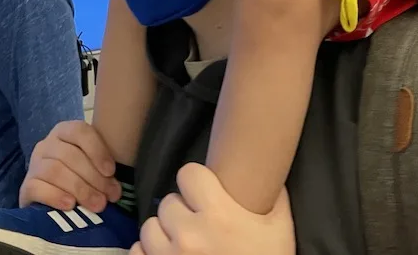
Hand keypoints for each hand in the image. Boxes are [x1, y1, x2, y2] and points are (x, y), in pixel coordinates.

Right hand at [18, 120, 120, 212]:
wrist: (49, 197)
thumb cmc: (78, 176)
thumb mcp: (91, 165)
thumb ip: (102, 168)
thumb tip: (116, 187)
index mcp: (65, 131)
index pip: (80, 131)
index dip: (97, 150)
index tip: (111, 171)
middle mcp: (47, 144)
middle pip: (69, 155)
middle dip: (93, 177)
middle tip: (109, 196)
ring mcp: (34, 165)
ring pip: (55, 171)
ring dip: (80, 188)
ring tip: (97, 205)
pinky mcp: (25, 187)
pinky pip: (38, 188)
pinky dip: (56, 196)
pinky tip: (70, 205)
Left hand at [132, 163, 295, 254]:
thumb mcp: (279, 229)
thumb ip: (273, 197)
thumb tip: (268, 170)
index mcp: (218, 215)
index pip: (187, 173)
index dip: (197, 182)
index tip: (204, 192)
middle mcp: (189, 235)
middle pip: (168, 202)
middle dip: (182, 211)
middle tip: (197, 224)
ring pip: (150, 227)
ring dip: (164, 233)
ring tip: (182, 243)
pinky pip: (138, 252)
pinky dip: (150, 254)